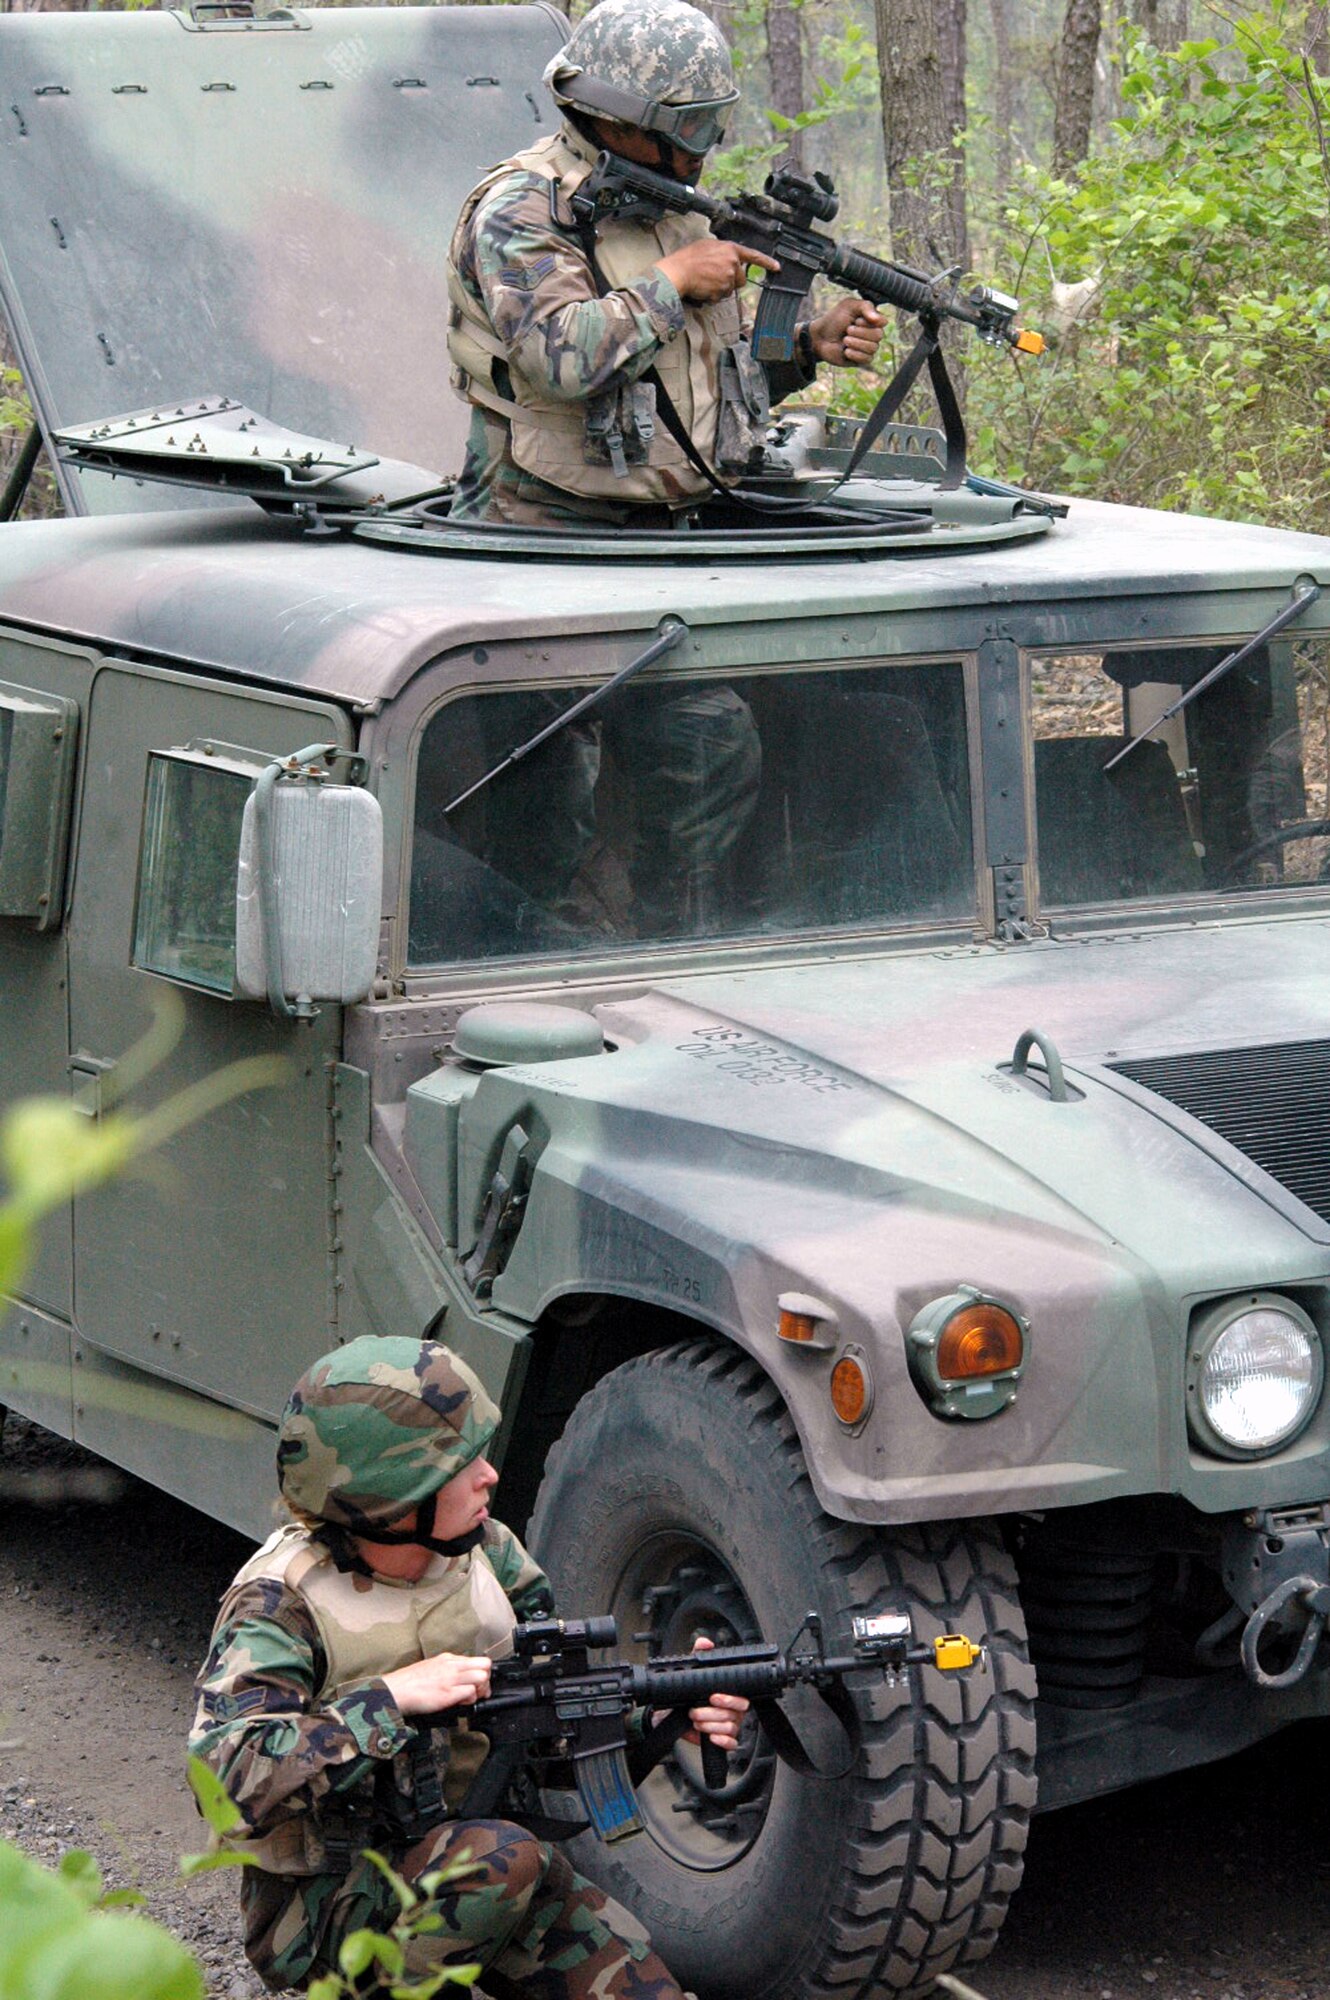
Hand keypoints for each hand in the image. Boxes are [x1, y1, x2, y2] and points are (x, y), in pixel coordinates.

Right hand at [381, 1652, 491, 1716]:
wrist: (393, 1691)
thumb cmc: (408, 1684)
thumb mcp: (431, 1668)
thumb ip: (446, 1671)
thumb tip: (459, 1679)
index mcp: (447, 1659)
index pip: (477, 1660)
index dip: (482, 1673)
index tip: (478, 1685)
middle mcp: (451, 1665)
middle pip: (485, 1665)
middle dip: (486, 1680)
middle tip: (479, 1692)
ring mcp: (450, 1679)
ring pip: (482, 1677)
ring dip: (480, 1690)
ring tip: (470, 1699)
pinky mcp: (447, 1693)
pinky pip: (470, 1692)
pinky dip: (470, 1700)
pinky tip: (461, 1704)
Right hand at [656, 237, 779, 303]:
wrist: (679, 271)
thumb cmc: (689, 257)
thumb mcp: (708, 245)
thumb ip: (722, 251)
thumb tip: (726, 256)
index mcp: (731, 249)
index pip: (753, 256)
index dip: (766, 262)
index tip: (777, 267)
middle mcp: (733, 263)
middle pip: (740, 278)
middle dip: (731, 280)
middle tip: (715, 277)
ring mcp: (728, 278)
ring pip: (730, 289)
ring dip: (720, 288)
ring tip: (706, 280)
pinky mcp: (722, 291)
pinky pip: (720, 297)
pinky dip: (713, 295)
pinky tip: (703, 287)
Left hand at [685, 1634, 748, 1753]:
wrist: (669, 1714)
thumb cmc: (685, 1693)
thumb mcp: (691, 1672)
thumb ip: (698, 1654)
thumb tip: (705, 1643)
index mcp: (729, 1694)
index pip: (741, 1697)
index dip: (729, 1698)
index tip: (713, 1697)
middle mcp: (732, 1711)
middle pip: (734, 1714)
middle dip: (714, 1714)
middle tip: (695, 1710)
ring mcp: (728, 1726)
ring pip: (730, 1728)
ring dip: (710, 1725)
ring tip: (695, 1720)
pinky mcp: (721, 1740)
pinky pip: (731, 1744)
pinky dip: (722, 1741)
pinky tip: (710, 1737)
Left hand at [808, 297, 885, 367]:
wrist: (820, 337)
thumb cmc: (834, 319)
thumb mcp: (849, 306)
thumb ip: (866, 307)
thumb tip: (882, 321)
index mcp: (872, 320)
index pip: (883, 322)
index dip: (869, 322)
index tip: (856, 320)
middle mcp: (873, 334)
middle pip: (878, 335)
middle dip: (860, 332)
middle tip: (847, 330)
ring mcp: (868, 348)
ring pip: (873, 348)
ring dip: (855, 343)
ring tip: (845, 340)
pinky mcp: (862, 360)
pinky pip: (867, 359)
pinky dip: (854, 354)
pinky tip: (845, 351)